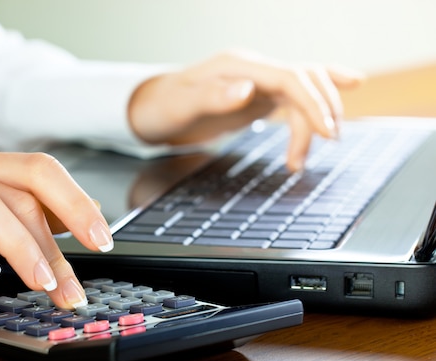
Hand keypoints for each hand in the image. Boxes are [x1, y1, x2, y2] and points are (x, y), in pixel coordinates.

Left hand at [128, 49, 363, 171]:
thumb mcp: (181, 106)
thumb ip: (212, 97)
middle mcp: (253, 69)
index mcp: (237, 66)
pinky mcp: (260, 96)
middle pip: (305, 80)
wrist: (153, 108)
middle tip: (327, 143)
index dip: (313, 102)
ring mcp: (259, 81)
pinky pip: (296, 97)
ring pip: (305, 90)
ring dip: (314, 120)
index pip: (288, 77)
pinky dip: (314, 105)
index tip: (326, 131)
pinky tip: (340, 99)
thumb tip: (247, 90)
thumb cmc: (163, 107)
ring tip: (299, 161)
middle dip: (322, 110)